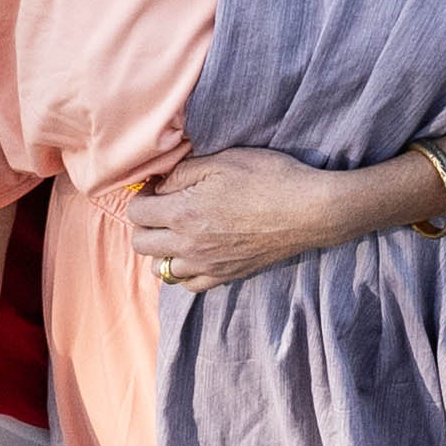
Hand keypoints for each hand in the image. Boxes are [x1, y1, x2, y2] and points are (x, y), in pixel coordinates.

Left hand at [120, 146, 360, 292]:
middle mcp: (188, 245)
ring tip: (179, 232)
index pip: (136, 213)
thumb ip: (183, 172)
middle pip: (141, 244)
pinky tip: (196, 253)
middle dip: (145, 224)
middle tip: (164, 208)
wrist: (310, 210)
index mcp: (183, 213)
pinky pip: (189, 285)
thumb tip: (161, 185)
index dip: (142, 196)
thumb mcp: (223, 160)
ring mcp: (207, 265)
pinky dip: (184, 271)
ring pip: (161, 270)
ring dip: (162, 250)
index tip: (158, 187)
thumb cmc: (269, 178)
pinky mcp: (226, 276)